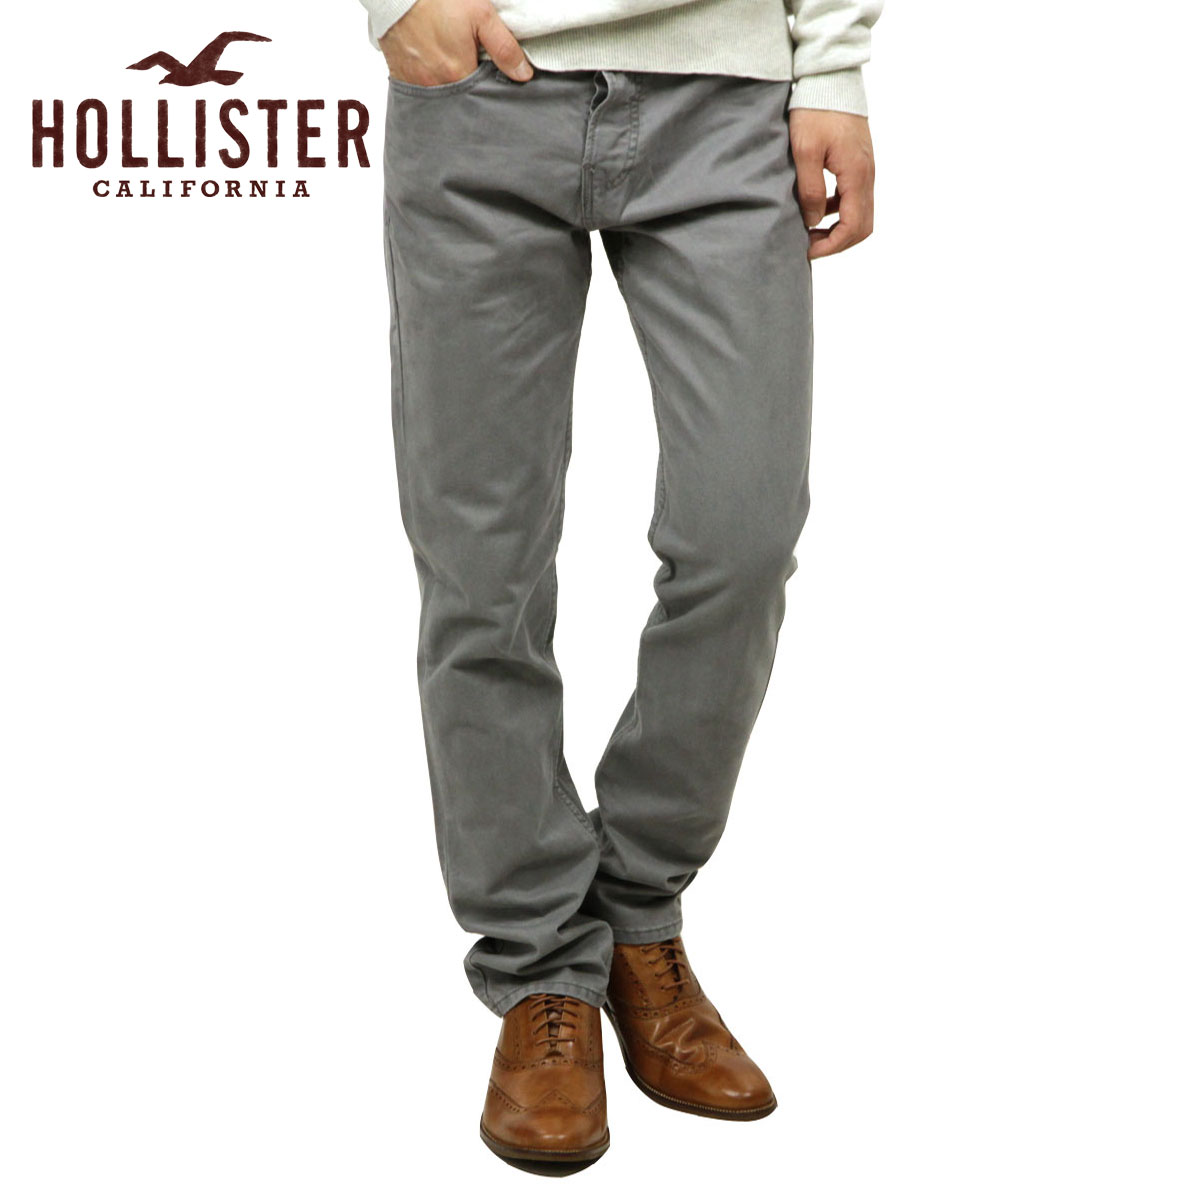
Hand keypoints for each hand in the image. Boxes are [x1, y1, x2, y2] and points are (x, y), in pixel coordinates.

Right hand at [380, 0, 532, 85]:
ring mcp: (417, 84)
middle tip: (471, 66)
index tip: (493, 75)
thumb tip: (524, 75)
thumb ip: (504, 47)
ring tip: (453, 67)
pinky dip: (431, 85)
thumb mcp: (480, 15)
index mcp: (458, 74)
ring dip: (452, 88)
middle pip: (463, 100)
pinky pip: (422, 92)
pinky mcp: (402, 78)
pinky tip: (435, 69)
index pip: (484, 96)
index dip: (491, 87)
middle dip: (471, 90)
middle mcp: (437, 86)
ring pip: (443, 97)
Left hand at [789, 109, 874, 259]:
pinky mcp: (859, 162)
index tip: (808, 250)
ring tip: (809, 230)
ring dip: (838, 228)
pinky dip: (839, 211)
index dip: (832, 246)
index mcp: (856, 174)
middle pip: (862, 226)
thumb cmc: (815, 110)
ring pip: (860, 213)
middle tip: (809, 245)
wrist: (830, 78)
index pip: (854, 226)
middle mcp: (867, 174)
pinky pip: (855, 197)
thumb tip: (813, 222)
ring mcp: (866, 168)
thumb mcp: (804, 151)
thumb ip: (811, 190)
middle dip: (837, 242)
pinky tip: (818, 207)